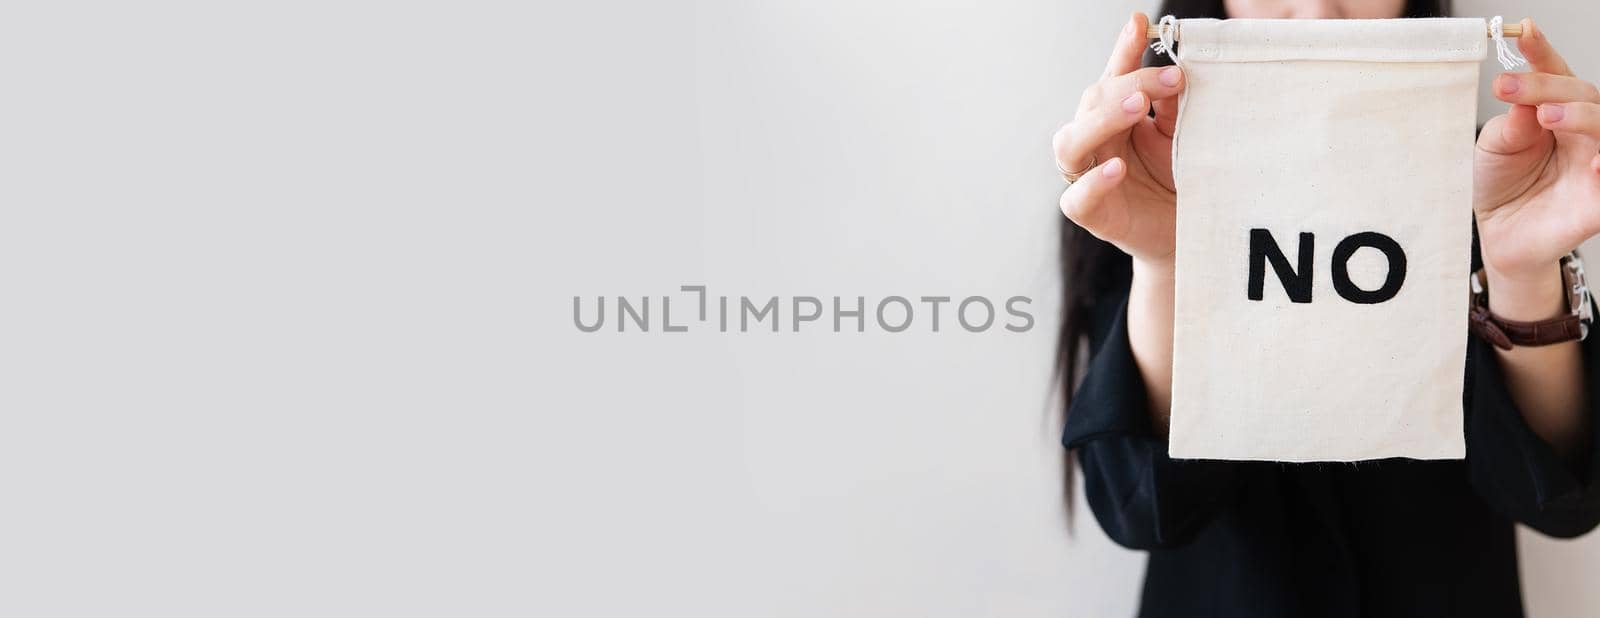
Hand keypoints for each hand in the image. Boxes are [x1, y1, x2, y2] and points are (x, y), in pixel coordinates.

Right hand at [1051, 11, 1184, 269]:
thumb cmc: (1184, 182)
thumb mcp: (1187, 137)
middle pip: (1092, 101)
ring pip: (1071, 142)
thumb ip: (1176, 107)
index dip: (1125, 49)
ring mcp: (1088, 177)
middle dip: (1128, 84)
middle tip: (1170, 77)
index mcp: (1118, 117)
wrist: (1190, 236)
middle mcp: (1097, 142)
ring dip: (1102, 120)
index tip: (1141, 22)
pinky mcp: (1091, 215)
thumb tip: (1179, 68)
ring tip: (1137, 108)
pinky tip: (1117, 169)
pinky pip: (1077, 198)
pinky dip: (1094, 183)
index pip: (1116, 76)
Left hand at [1475, 19, 1599, 316]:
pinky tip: (1594, 162)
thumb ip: (1508, 127)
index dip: (1541, 52)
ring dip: (1582, 115)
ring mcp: (1596, 163)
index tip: (1522, 31)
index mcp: (1555, 111)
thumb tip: (1525, 103)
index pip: (1555, 75)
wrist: (1499, 236)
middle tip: (1509, 87)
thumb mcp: (1492, 150)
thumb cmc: (1500, 185)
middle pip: (1584, 95)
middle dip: (1548, 86)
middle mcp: (1583, 132)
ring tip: (1546, 115)